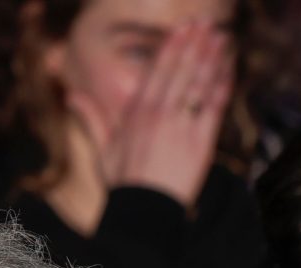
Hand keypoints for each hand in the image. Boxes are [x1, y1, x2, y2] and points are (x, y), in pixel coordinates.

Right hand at [64, 21, 231, 209]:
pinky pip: (213, 105)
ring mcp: (180, 125)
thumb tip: (71, 95)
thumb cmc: (124, 185)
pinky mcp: (200, 142)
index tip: (183, 29)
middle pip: (179, 69)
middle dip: (193, 43)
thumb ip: (91, 118)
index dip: (172, 47)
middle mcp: (159, 112)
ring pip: (198, 82)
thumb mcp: (103, 150)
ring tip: (220, 35)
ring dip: (210, 56)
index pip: (158, 70)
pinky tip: (229, 67)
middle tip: (204, 22)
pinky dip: (222, 83)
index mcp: (137, 111)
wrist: (144, 211)